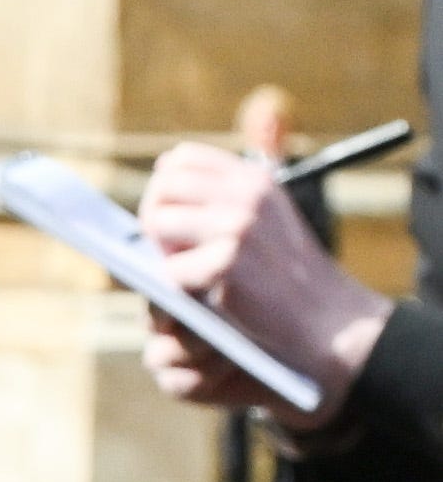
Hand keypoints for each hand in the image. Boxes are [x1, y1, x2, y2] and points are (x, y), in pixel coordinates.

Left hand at [136, 141, 388, 423]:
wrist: (328, 321)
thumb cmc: (286, 276)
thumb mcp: (264, 220)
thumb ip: (222, 198)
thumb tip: (161, 181)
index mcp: (254, 179)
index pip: (180, 159)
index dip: (163, 187)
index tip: (171, 215)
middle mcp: (247, 194)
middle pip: (162, 187)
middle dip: (153, 218)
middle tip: (170, 251)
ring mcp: (238, 226)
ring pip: (156, 222)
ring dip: (162, 252)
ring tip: (191, 271)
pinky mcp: (226, 264)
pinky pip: (170, 270)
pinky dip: (179, 289)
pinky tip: (209, 296)